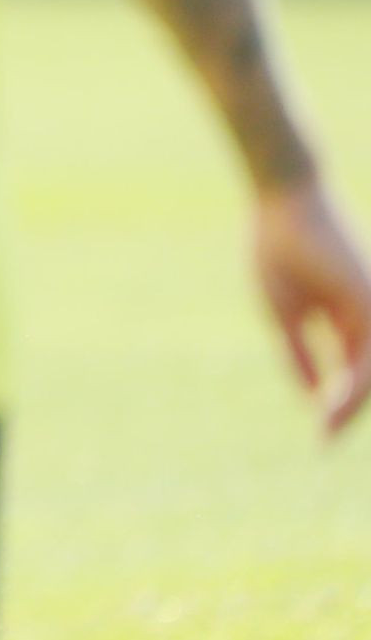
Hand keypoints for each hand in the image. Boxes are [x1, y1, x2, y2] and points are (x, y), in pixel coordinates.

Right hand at [253, 179, 370, 436]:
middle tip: (324, 438)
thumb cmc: (277, 246)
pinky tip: (336, 400)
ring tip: (328, 428)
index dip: (335, 403)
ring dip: (351, 401)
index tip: (319, 434)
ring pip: (368, 368)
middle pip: (362, 375)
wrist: (282, 200)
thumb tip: (315, 395)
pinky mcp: (367, 300)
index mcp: (347, 316)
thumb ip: (300, 353)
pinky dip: (356, 380)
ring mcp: (369, 307)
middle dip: (345, 410)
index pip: (351, 371)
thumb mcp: (284, 312)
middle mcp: (365, 316)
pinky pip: (367, 352)